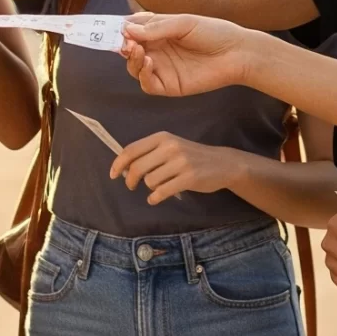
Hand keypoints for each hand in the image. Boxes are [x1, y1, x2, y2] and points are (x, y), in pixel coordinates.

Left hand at [111, 131, 242, 204]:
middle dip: (130, 180)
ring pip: (150, 181)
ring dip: (150, 188)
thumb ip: (149, 153)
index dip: (118, 164)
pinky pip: (162, 192)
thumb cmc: (192, 155)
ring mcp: (181, 162)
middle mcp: (170, 147)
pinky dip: (155, 198)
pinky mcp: (189, 178)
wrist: (223, 163)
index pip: (132, 150)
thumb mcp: (171, 146)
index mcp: (163, 137)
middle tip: (131, 186)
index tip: (113, 175)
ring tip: (158, 187)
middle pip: (137, 167)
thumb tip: (123, 168)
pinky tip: (157, 198)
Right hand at [121, 13, 255, 95]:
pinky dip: (143, 75)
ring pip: (134, 68)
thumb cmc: (213, 32)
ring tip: (138, 50)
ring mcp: (162, 68)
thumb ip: (156, 27)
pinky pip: (148, 84)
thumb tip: (127, 29)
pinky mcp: (169, 85)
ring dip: (131, 59)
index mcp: (158, 31)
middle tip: (125, 42)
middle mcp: (157, 49)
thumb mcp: (184, 23)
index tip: (112, 28)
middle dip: (123, 46)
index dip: (120, 29)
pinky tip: (148, 63)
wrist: (236, 53)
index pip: (132, 30)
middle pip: (129, 50)